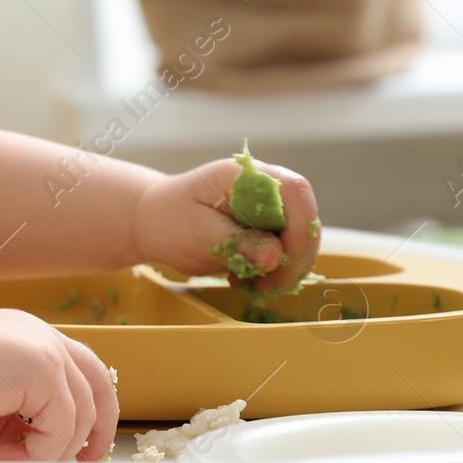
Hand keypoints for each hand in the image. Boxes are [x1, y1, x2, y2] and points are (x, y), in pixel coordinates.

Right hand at [0, 308, 117, 462]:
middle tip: (84, 460)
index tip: (80, 443)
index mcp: (29, 339)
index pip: (77, 371)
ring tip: (11, 461)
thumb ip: (9, 420)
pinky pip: (62, 428)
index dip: (87, 408)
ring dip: (49, 452)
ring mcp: (50, 354)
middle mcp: (44, 340)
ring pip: (80, 417)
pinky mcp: (47, 372)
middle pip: (97, 384)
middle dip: (98, 427)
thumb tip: (22, 450)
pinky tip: (5, 454)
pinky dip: (39, 452)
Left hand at [133, 157, 320, 292]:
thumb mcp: (197, 233)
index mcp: (245, 175)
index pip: (294, 191)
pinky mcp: (271, 230)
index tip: (282, 260)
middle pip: (306, 219)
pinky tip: (244, 279)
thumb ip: (236, 242)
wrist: (156, 223)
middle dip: (294, 259)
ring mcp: (271, 209)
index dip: (300, 226)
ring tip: (246, 283)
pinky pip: (288, 253)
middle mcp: (265, 188)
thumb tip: (274, 256)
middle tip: (266, 287)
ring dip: (285, 270)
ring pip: (302, 241)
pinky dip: (275, 273)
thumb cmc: (170, 220)